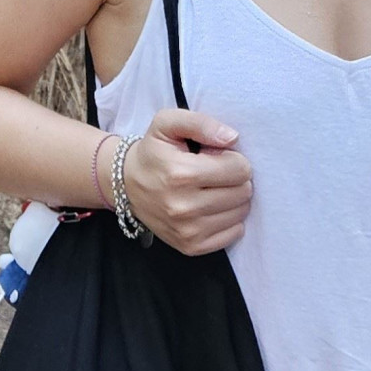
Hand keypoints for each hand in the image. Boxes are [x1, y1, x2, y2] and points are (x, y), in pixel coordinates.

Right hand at [120, 111, 252, 255]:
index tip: (218, 158)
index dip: (234, 159)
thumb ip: (201, 123)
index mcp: (181, 173)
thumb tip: (232, 138)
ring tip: (213, 190)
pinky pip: (233, 234)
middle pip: (243, 192)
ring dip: (233, 199)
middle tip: (216, 174)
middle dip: (236, 179)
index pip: (240, 169)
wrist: (126, 184)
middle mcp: (184, 206)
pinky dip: (229, 220)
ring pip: (240, 213)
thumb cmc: (153, 152)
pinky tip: (212, 208)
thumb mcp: (168, 124)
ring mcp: (187, 230)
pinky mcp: (191, 246)